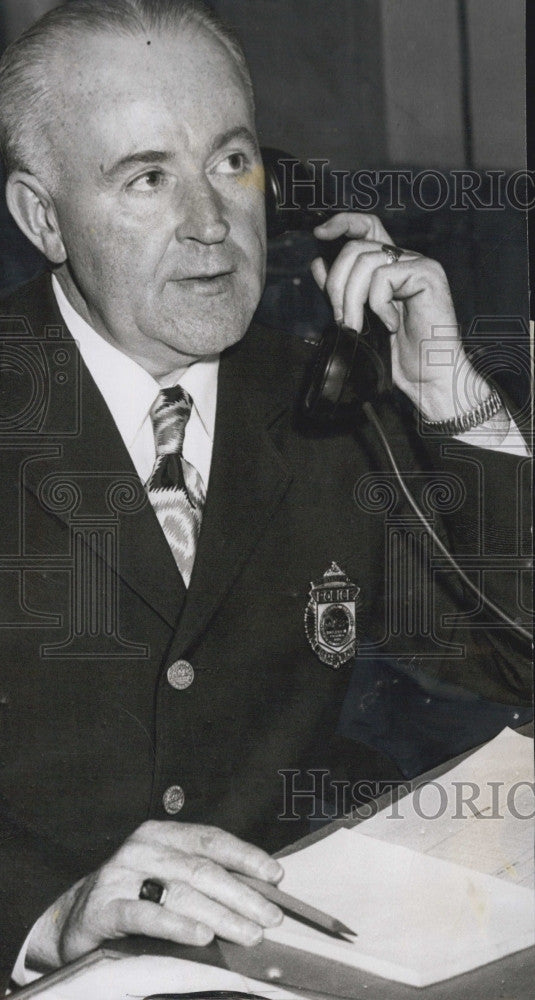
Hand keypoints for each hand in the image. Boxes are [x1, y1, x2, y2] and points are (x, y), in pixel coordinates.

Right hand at [27, 822, 283, 969]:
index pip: (212, 840)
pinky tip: (202, 938)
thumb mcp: (166, 876)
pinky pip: (147, 916)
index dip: (247, 856)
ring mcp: (121, 875)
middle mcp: (143, 848)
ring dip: (222, 916)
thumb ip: (202, 876)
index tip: (277, 876)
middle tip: (272, 918)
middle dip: (243, 895)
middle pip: (203, 869)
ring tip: (250, 934)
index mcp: (162, 834)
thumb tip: (259, 891)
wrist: (74, 920)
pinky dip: (178, 927)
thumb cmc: (133, 896)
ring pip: (181, 893)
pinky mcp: (104, 908)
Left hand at [311, 213, 484, 419]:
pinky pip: (383, 278)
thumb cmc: (400, 354)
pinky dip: (378, 306)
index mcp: (390, 266)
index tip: (319, 235)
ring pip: (365, 262)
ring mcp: (418, 264)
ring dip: (352, 300)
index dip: (342, 223)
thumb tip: (318, 263)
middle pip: (356, 248)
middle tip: (341, 318)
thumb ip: (341, 291)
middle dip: (337, 285)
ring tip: (360, 326)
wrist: (428, 377)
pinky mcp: (427, 274)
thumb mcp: (359, 318)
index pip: (366, 226)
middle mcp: (405, 259)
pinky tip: (392, 324)